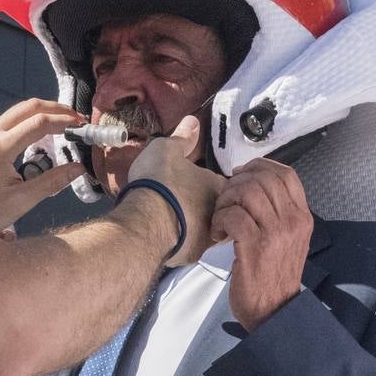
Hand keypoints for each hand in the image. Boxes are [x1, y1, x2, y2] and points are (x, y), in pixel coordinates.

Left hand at [0, 99, 85, 229]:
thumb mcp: (20, 201)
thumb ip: (51, 182)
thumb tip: (78, 168)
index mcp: (0, 148)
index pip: (39, 123)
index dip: (63, 121)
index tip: (81, 126)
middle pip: (29, 107)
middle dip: (55, 109)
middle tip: (76, 119)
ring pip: (18, 111)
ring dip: (42, 112)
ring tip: (63, 124)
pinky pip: (10, 121)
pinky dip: (29, 120)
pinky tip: (41, 134)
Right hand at [127, 116, 224, 266]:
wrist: (147, 221)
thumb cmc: (161, 182)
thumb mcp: (166, 149)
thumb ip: (181, 138)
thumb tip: (193, 121)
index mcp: (219, 187)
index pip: (229, 185)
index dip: (215, 182)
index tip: (199, 181)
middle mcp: (220, 213)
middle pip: (222, 209)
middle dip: (209, 206)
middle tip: (187, 200)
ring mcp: (208, 236)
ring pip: (209, 229)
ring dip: (196, 224)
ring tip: (177, 217)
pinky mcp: (192, 255)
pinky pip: (191, 246)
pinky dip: (183, 241)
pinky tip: (170, 234)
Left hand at [212, 159, 313, 330]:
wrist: (275, 311)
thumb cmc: (275, 275)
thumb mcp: (288, 240)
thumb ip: (278, 213)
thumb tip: (251, 186)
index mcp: (302, 216)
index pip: (286, 174)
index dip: (259, 166)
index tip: (241, 175)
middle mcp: (293, 221)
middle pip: (263, 178)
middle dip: (236, 182)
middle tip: (225, 200)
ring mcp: (276, 233)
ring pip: (247, 192)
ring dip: (226, 200)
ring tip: (221, 218)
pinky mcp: (255, 247)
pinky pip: (233, 215)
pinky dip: (219, 220)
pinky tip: (218, 234)